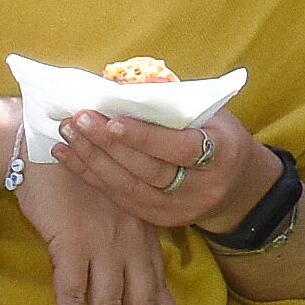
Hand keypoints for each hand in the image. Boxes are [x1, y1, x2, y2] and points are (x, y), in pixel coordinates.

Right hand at [13, 151, 182, 304]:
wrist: (43, 140)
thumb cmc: (76, 169)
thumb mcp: (114, 197)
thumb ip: (125, 229)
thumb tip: (125, 260)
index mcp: (141, 232)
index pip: (160, 283)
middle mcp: (128, 242)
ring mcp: (101, 245)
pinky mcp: (69, 245)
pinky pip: (72, 297)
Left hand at [54, 101, 272, 235]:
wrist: (236, 185)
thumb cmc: (217, 136)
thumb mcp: (210, 114)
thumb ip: (173, 103)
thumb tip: (125, 85)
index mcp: (221, 155)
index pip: (179, 148)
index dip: (144, 136)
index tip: (112, 119)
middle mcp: (202, 188)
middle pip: (148, 169)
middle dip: (109, 144)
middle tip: (79, 120)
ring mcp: (179, 209)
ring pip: (128, 187)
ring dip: (92, 159)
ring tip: (67, 133)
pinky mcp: (160, 220)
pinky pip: (120, 198)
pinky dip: (91, 176)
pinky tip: (68, 156)